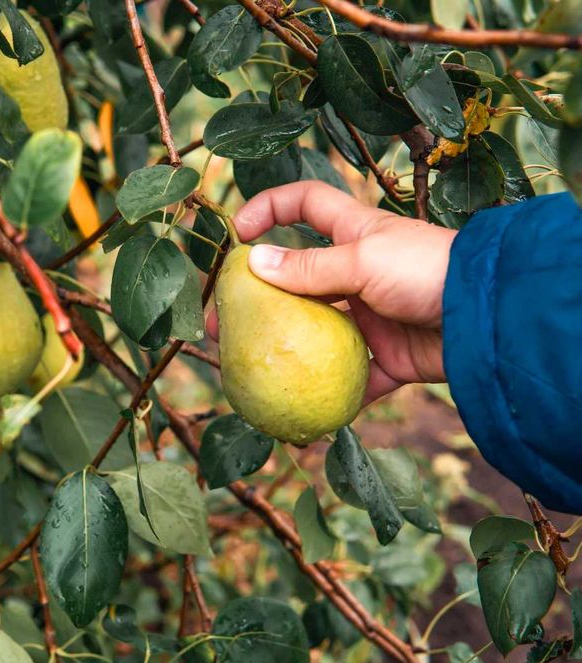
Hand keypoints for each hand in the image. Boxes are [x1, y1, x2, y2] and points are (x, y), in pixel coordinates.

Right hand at [208, 181, 457, 403]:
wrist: (489, 318)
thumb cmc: (429, 269)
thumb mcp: (363, 260)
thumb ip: (309, 268)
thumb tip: (253, 263)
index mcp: (354, 234)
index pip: (304, 205)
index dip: (269, 209)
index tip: (238, 234)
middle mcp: (357, 273)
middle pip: (294, 281)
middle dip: (256, 299)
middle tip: (221, 325)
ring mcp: (370, 316)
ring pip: (315, 333)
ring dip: (284, 351)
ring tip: (248, 371)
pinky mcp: (386, 357)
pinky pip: (350, 379)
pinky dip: (329, 396)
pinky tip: (298, 410)